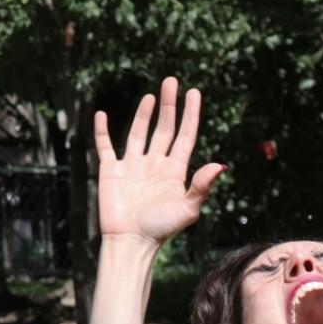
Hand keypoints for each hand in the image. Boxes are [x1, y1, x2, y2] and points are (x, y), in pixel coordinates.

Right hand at [94, 77, 225, 243]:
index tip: (194, 92)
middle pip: (164, 129)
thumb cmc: (161, 229)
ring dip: (144, 114)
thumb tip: (221, 165)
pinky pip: (105, 146)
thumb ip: (202, 186)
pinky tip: (102, 114)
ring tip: (152, 96)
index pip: (185, 137)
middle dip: (169, 106)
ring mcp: (133, 167)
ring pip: (139, 133)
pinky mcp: (112, 171)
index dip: (190, 115)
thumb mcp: (187, 208)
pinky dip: (102, 131)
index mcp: (174, 172)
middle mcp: (155, 165)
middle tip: (171, 81)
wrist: (131, 242)